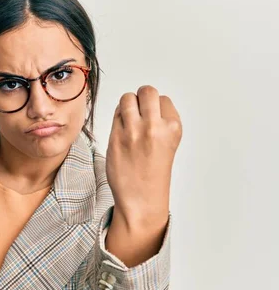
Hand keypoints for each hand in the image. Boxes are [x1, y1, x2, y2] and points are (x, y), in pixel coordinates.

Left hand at [106, 85, 182, 230]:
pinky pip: (115, 114)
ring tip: (129, 121)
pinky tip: (121, 131)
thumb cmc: (153, 171)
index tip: (152, 121)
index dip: (155, 108)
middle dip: (141, 98)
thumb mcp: (168, 142)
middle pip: (146, 91)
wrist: (141, 198)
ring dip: (127, 105)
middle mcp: (155, 127)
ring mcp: (134, 131)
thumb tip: (144, 100)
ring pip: (127, 98)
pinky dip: (118, 118)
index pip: (163, 99)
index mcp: (173, 128)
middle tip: (139, 113)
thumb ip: (160, 121)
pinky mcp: (115, 137)